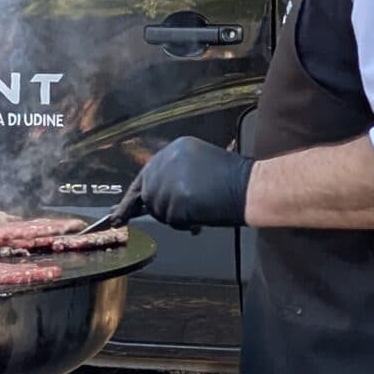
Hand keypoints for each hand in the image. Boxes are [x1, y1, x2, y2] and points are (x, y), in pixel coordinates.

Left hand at [114, 137, 252, 229]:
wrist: (251, 187)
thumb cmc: (234, 180)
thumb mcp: (199, 165)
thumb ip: (175, 174)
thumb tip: (155, 195)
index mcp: (175, 148)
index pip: (147, 173)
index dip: (137, 194)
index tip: (122, 209)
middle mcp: (168, 160)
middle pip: (147, 192)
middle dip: (152, 208)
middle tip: (146, 216)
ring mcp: (170, 180)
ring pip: (157, 209)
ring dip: (173, 217)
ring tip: (196, 213)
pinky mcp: (175, 200)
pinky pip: (170, 221)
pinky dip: (184, 224)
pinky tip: (198, 219)